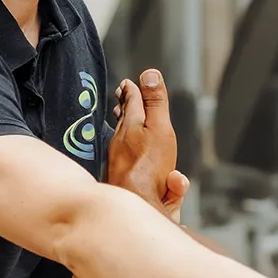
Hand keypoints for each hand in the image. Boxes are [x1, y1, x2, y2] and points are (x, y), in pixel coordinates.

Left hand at [106, 69, 188, 221]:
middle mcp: (120, 142)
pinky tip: (127, 152)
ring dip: (123, 125)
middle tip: (122, 94)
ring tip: (123, 117)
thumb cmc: (149, 168)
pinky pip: (124, 158)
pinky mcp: (121, 178)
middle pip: (123, 119)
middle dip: (125, 105)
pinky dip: (126, 148)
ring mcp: (118, 161)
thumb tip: (149, 73)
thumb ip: (155, 103)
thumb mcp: (159, 128)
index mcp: (131, 126)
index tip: (128, 82)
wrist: (133, 204)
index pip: (131, 101)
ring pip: (120, 137)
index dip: (132, 90)